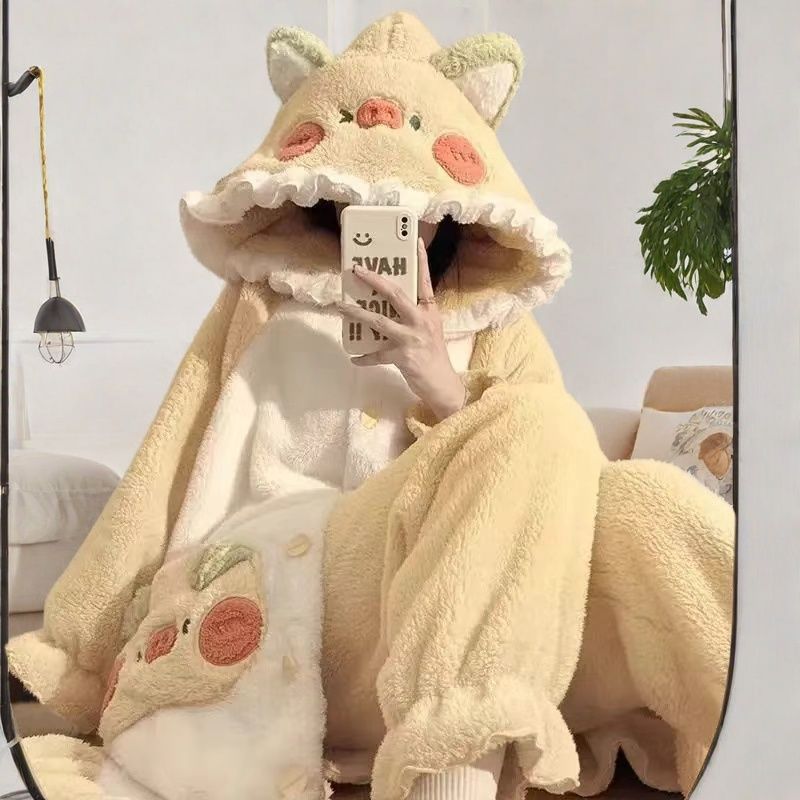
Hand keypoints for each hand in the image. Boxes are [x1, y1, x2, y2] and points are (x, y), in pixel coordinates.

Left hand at [338, 237, 466, 421]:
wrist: (442, 384)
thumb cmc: (433, 355)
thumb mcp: (429, 330)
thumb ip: (413, 316)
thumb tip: (386, 305)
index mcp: (429, 311)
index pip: (424, 281)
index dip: (420, 261)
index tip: (414, 241)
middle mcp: (421, 321)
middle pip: (395, 295)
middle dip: (374, 281)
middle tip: (356, 270)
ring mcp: (411, 338)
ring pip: (378, 321)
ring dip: (357, 313)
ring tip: (340, 307)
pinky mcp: (402, 356)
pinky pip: (377, 355)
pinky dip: (364, 357)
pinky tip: (353, 358)